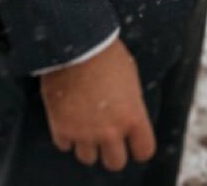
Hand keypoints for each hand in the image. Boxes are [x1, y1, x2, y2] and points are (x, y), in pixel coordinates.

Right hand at [39, 38, 155, 170]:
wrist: (75, 43)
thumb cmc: (106, 53)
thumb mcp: (130, 78)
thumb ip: (131, 103)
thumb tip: (129, 114)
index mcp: (133, 117)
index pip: (144, 151)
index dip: (139, 147)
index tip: (133, 142)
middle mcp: (111, 131)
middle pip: (115, 163)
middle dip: (112, 151)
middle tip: (106, 137)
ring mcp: (85, 133)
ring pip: (88, 158)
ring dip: (87, 144)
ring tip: (84, 124)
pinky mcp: (61, 129)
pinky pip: (64, 146)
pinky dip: (65, 135)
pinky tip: (67, 117)